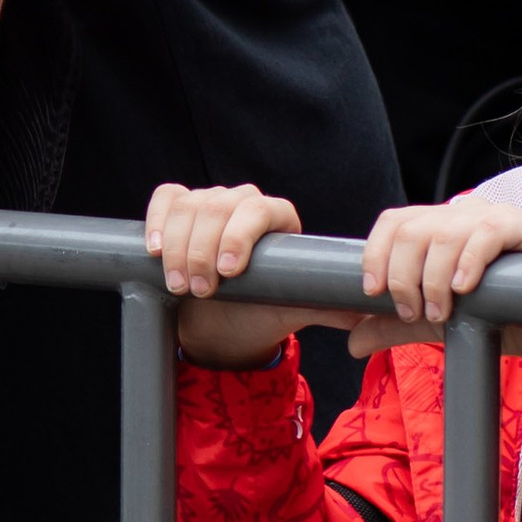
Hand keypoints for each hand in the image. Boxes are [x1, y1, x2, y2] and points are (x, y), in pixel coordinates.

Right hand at [146, 182, 365, 367]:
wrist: (226, 321)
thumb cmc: (265, 311)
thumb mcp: (295, 310)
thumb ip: (328, 306)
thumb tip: (367, 313)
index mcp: (279, 220)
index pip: (261, 210)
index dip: (241, 235)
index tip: (229, 272)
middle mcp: (245, 204)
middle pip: (218, 206)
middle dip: (202, 250)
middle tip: (199, 290)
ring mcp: (210, 202)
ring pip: (189, 206)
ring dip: (177, 247)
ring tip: (179, 284)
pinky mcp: (180, 208)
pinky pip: (167, 200)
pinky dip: (158, 221)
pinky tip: (153, 249)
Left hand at [351, 200, 521, 379]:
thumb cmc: (491, 320)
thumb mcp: (435, 321)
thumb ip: (394, 326)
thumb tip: (351, 343)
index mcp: (435, 224)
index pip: (393, 222)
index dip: (375, 254)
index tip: (372, 293)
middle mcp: (461, 212)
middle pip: (413, 228)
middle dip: (404, 275)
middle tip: (412, 312)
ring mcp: (494, 214)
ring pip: (445, 231)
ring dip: (434, 277)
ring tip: (439, 312)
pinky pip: (489, 231)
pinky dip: (468, 261)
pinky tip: (464, 289)